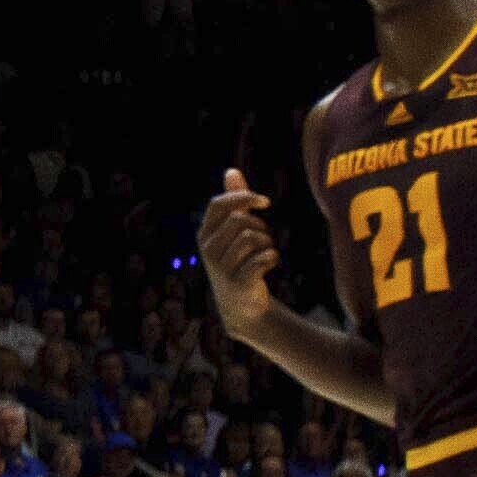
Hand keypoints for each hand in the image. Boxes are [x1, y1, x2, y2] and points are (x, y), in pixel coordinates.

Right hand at [198, 171, 279, 330]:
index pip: (219, 203)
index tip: (265, 202)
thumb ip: (234, 201)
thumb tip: (231, 170)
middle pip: (240, 221)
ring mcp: (221, 267)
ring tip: (264, 254)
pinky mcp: (239, 281)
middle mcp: (208, 249)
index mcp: (204, 233)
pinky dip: (272, 258)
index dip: (243, 197)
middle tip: (264, 240)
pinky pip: (264, 258)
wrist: (240, 305)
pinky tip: (268, 265)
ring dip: (267, 244)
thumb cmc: (238, 261)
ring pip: (253, 238)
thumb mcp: (231, 231)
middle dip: (260, 227)